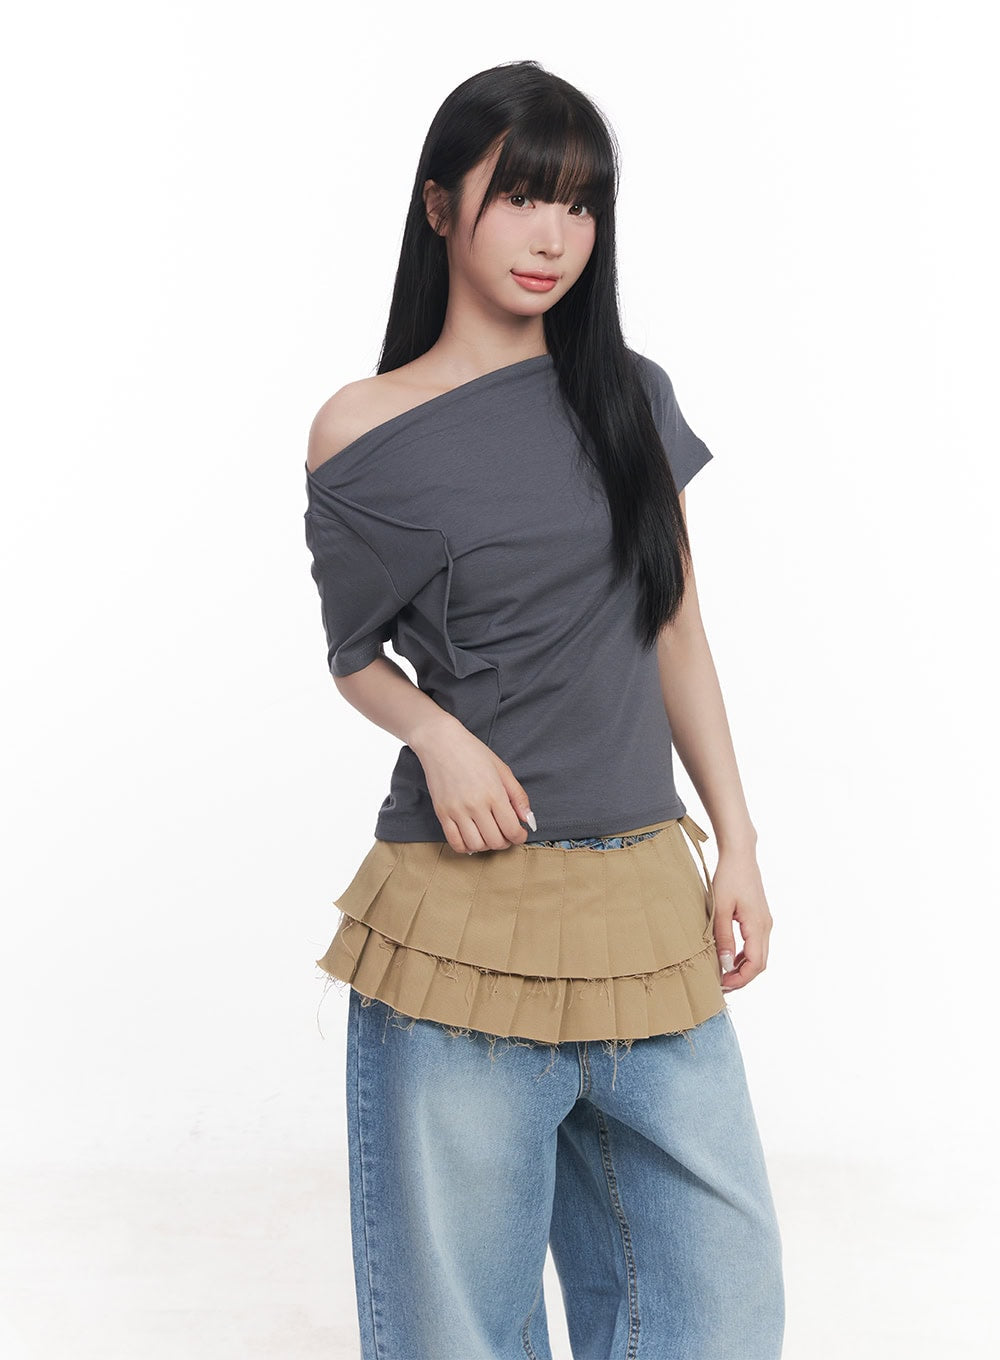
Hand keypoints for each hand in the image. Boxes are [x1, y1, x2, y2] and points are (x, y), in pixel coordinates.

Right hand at [412, 721, 533, 854]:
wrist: (440, 742)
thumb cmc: (473, 752)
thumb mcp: (502, 769)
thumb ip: (518, 796)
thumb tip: (528, 820)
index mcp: (493, 793)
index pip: (511, 830)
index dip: (519, 837)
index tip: (520, 833)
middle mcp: (475, 805)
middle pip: (495, 841)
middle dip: (505, 842)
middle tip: (506, 834)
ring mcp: (456, 811)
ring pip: (476, 845)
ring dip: (487, 846)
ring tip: (489, 835)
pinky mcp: (441, 813)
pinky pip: (455, 842)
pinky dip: (467, 847)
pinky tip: (472, 837)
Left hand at [711, 850, 772, 991]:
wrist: (740, 856)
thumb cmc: (729, 877)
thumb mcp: (720, 908)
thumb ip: (723, 937)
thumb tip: (724, 964)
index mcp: (757, 926)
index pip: (755, 964)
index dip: (740, 979)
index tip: (723, 984)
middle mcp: (765, 927)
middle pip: (759, 963)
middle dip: (742, 978)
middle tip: (721, 984)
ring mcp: (765, 923)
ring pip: (759, 955)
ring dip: (743, 967)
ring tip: (723, 973)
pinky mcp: (760, 918)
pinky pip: (756, 944)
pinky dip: (744, 955)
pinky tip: (729, 957)